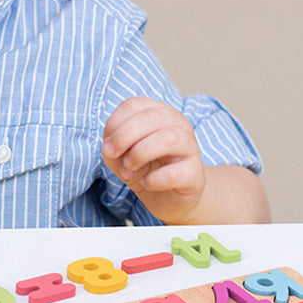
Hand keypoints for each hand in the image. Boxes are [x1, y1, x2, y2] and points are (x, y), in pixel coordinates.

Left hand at [101, 97, 205, 223]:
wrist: (168, 197)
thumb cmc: (143, 168)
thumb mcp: (120, 154)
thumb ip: (112, 146)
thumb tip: (111, 148)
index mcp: (158, 113)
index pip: (134, 105)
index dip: (115, 124)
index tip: (107, 145)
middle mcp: (178, 125)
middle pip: (152, 116)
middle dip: (124, 135)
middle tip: (113, 154)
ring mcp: (190, 148)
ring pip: (169, 138)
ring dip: (140, 153)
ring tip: (130, 167)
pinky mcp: (195, 174)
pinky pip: (175, 173)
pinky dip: (154, 180)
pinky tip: (147, 183)